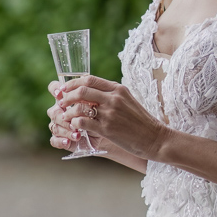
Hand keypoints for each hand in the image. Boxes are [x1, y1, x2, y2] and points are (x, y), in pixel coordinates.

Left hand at [48, 75, 168, 159]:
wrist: (155, 137)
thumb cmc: (140, 121)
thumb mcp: (128, 101)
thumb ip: (111, 95)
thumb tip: (90, 93)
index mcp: (117, 89)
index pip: (89, 79)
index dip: (72, 83)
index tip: (64, 88)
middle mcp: (113, 98)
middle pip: (82, 90)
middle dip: (67, 96)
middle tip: (61, 102)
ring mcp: (110, 113)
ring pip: (80, 107)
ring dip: (68, 112)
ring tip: (65, 117)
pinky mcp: (107, 129)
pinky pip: (83, 123)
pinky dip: (75, 124)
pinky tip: (75, 127)